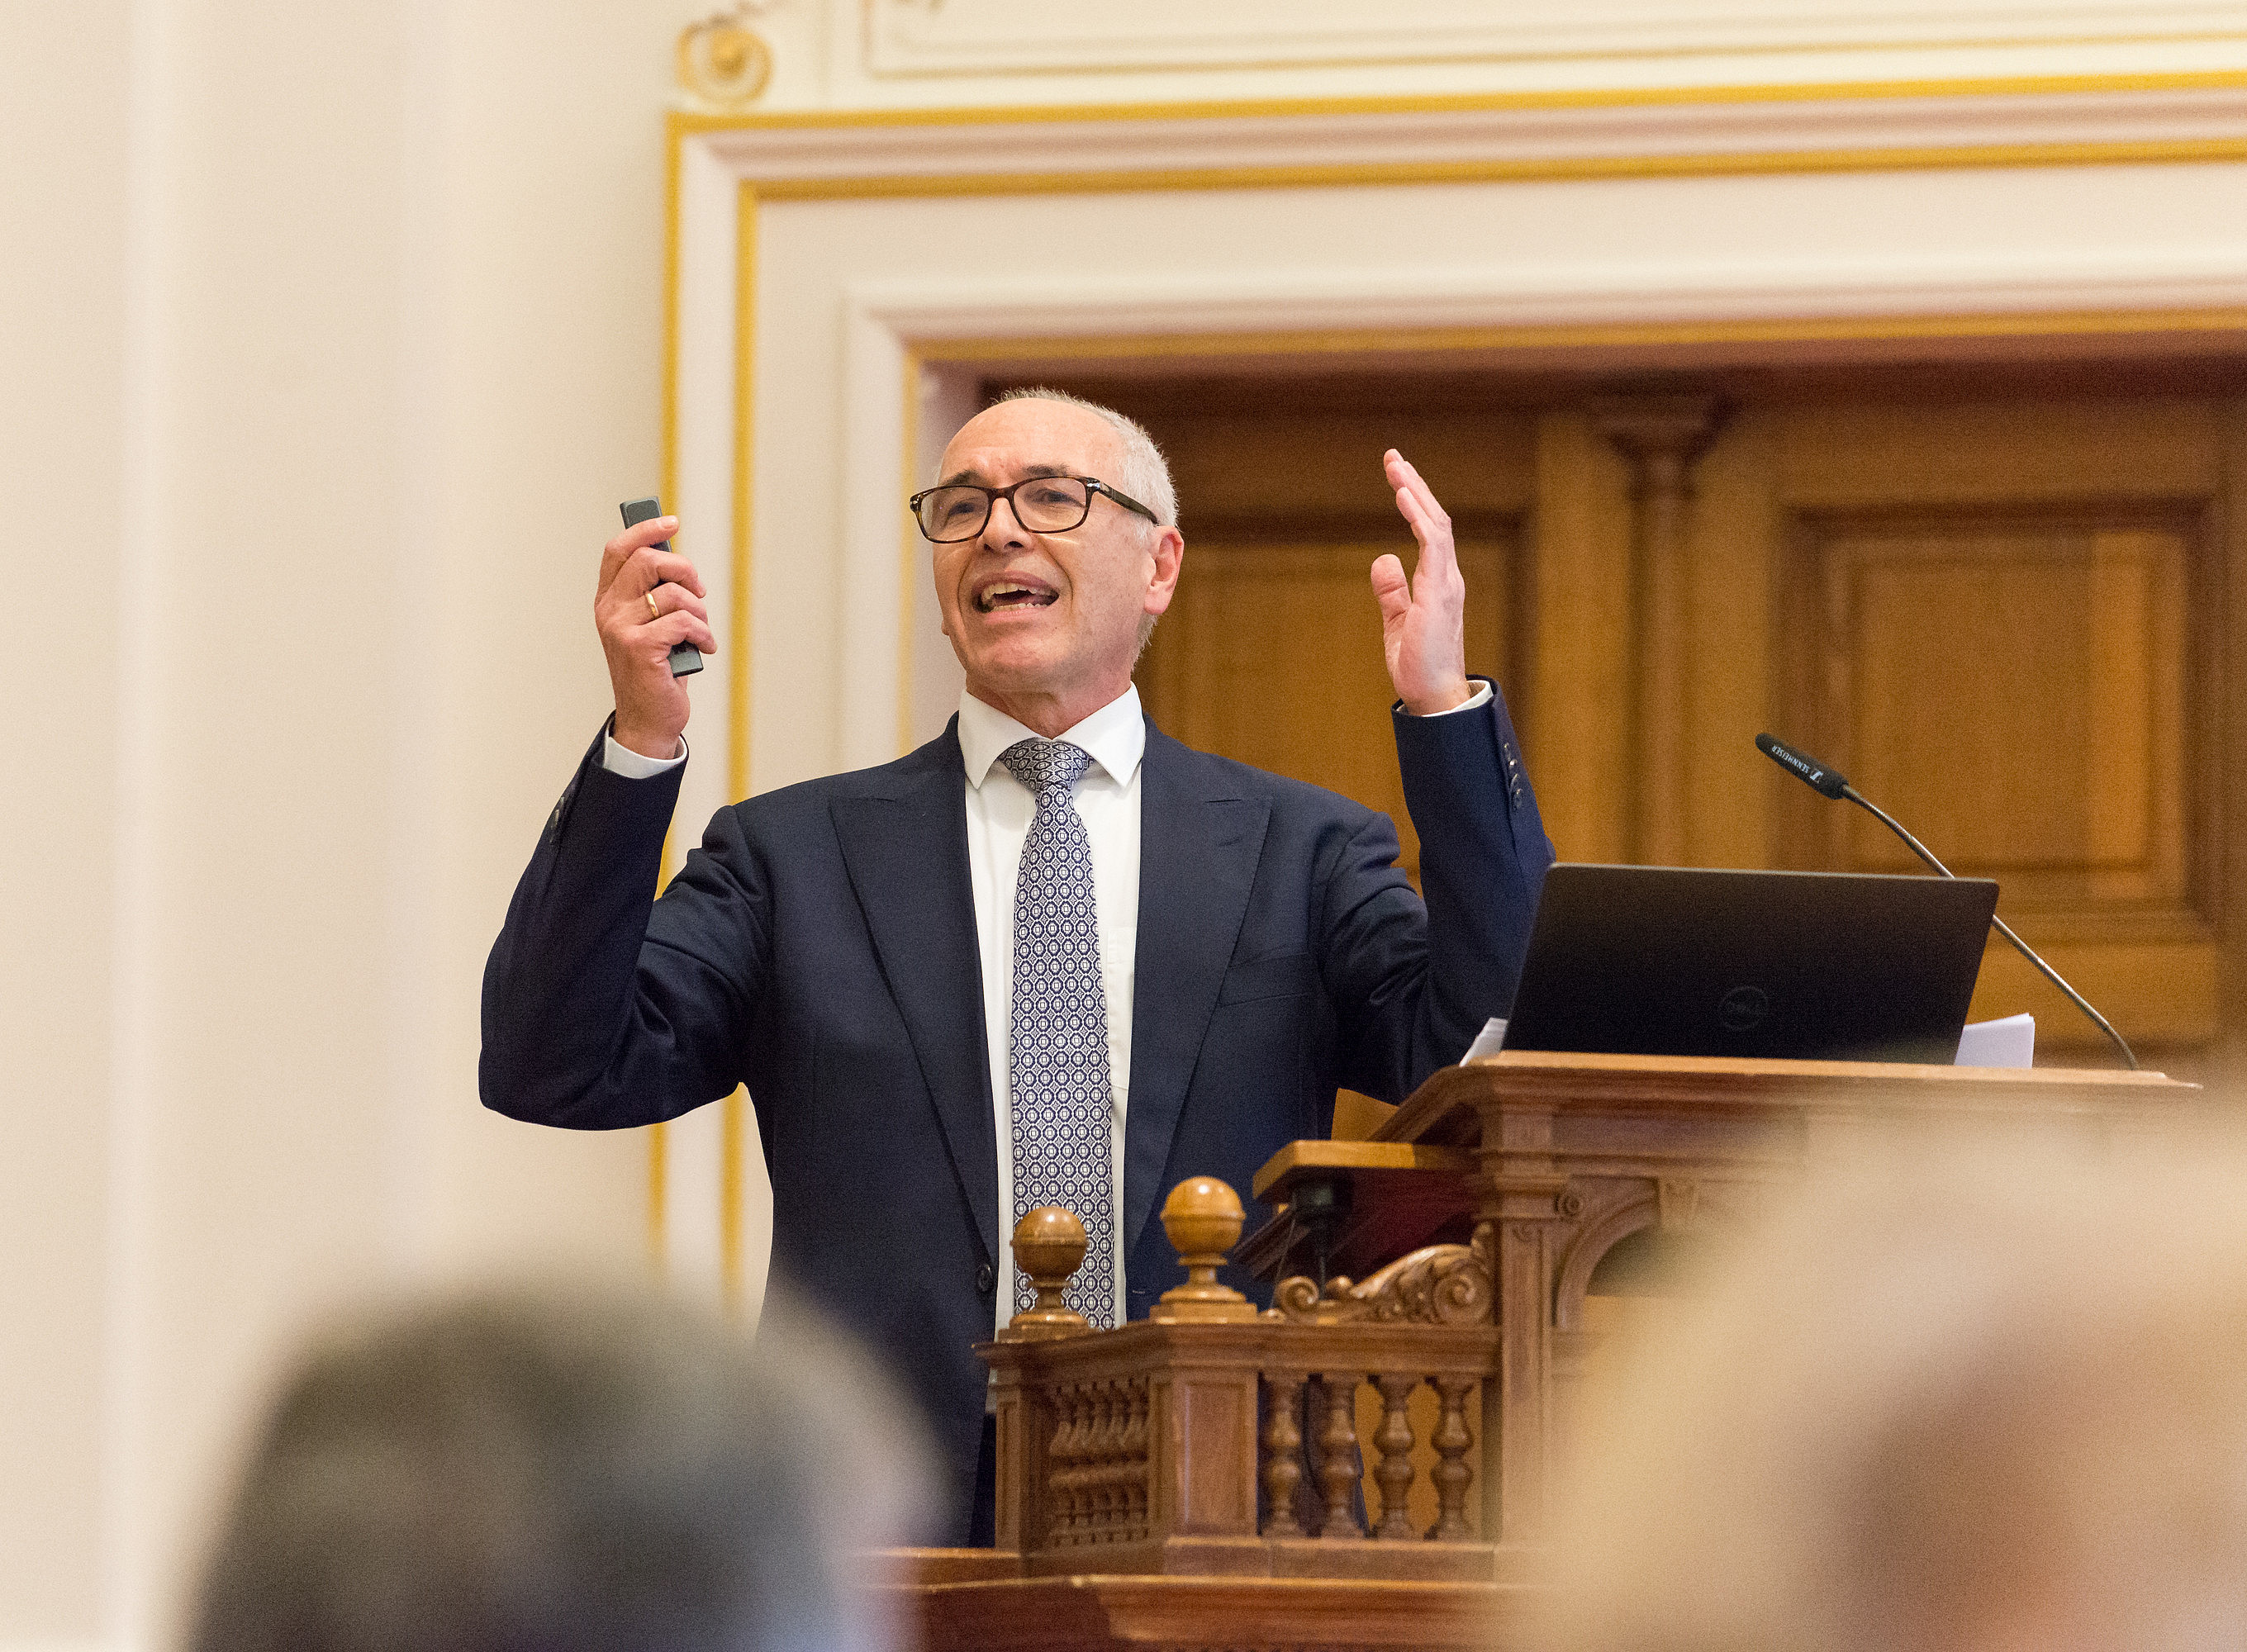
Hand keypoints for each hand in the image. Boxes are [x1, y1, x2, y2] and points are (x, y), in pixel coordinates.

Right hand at [595, 515, 716, 757]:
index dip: (645, 530)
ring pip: (672, 593)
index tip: (672, 522)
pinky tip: (705, 647)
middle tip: (699, 591)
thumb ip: (655, 595)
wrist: (647, 719)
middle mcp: (608, 611)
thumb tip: (679, 563)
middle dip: (684, 570)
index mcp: (608, 600)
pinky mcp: (639, 647)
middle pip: (647, 561)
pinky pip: (683, 621)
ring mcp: (620, 628)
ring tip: (701, 630)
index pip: (617, 550)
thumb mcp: (652, 626)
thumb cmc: (655, 670)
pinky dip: (702, 633)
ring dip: (699, 611)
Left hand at [1369, 449, 1471, 715]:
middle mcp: (1447, 577)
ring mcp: (1446, 583)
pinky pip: (1433, 544)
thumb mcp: (1397, 622)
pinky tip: (1403, 494)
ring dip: (1416, 492)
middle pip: (1435, 518)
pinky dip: (1419, 516)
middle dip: (1414, 485)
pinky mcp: (1439, 593)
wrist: (1432, 699)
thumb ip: (1391, 591)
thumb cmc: (1418, 666)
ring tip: (1396, 467)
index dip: (1415, 500)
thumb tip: (1382, 558)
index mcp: (1438, 582)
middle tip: (1393, 457)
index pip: (1430, 530)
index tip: (1397, 476)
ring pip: (1436, 523)